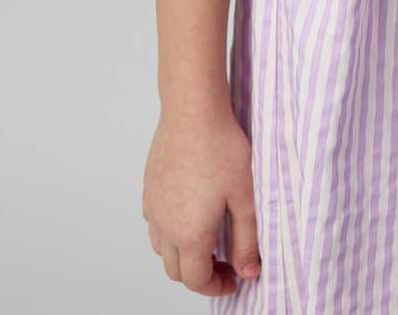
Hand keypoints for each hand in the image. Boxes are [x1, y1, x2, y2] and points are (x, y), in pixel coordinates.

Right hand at [142, 106, 261, 293]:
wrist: (193, 111)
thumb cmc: (221, 148)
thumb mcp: (244, 197)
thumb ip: (247, 239)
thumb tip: (248, 272)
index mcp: (190, 235)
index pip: (197, 281)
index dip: (217, 287)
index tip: (234, 279)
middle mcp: (165, 227)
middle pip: (176, 270)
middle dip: (200, 274)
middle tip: (226, 261)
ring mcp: (153, 207)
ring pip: (162, 248)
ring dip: (183, 253)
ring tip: (208, 238)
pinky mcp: (149, 187)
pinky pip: (155, 223)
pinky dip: (170, 231)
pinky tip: (189, 211)